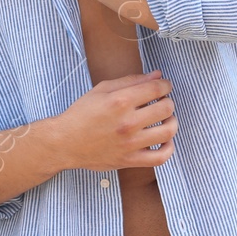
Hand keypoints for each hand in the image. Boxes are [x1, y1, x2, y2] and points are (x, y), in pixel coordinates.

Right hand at [53, 71, 175, 170]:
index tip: (164, 86)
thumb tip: (156, 75)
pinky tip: (163, 140)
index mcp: (120, 101)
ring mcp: (130, 143)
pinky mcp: (130, 160)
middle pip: (166, 109)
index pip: (156, 89)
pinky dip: (168, 148)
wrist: (65, 142)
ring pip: (168, 132)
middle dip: (168, 101)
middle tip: (162, 102)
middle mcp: (127, 122)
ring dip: (172, 122)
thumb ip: (130, 81)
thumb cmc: (82, 114)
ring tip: (165, 119)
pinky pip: (160, 158)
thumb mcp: (102, 90)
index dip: (165, 85)